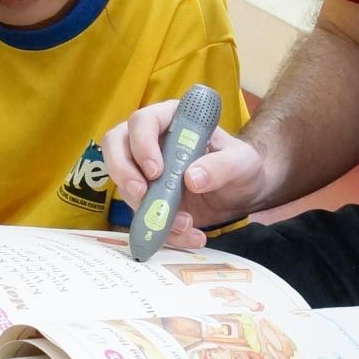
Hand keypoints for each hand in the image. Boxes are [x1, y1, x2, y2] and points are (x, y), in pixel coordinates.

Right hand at [101, 100, 269, 243]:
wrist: (243, 193)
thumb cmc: (241, 165)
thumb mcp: (242, 162)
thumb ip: (222, 165)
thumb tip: (192, 178)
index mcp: (172, 120)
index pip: (142, 122)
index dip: (142, 145)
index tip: (156, 171)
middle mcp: (151, 141)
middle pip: (115, 146)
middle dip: (124, 173)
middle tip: (142, 195)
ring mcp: (145, 171)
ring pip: (126, 186)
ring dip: (148, 210)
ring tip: (185, 225)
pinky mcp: (148, 198)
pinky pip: (143, 214)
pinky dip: (163, 230)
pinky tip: (190, 237)